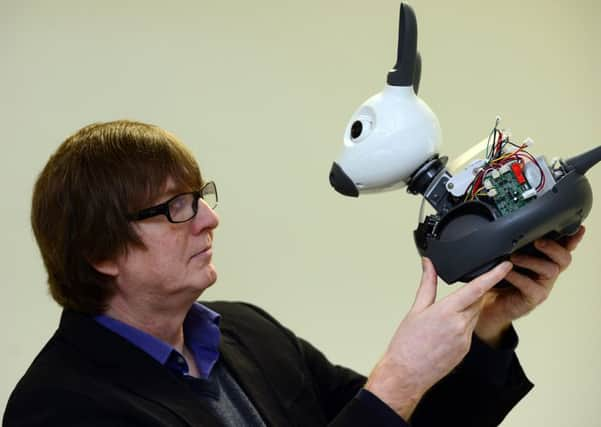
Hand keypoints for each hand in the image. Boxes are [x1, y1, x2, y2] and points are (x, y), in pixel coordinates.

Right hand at [365, 258, 512, 420]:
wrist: (406, 373)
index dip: (493, 275)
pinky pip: (470, 329)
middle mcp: (460, 325)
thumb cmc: (407, 343)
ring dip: (466, 309)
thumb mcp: (416, 309)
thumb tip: (428, 264)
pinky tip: (445, 330)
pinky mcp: (466, 349)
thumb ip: (427, 284)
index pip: (476, 289)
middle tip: (459, 289)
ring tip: (444, 315)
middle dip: (472, 293)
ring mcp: (465, 339)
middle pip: (477, 301)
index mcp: (447, 312)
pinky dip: (462, 323)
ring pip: (474, 315)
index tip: (505, 265)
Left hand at [475, 226, 585, 346]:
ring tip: (513, 257)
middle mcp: (547, 272)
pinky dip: (518, 278)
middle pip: (564, 258)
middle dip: (553, 247)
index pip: (563, 246)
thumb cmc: (498, 277)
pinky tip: (507, 273)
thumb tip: (512, 223)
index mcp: (544, 259)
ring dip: (531, 261)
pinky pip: (531, 287)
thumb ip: (515, 244)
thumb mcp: (507, 256)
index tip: (578, 228)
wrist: (488, 302)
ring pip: (550, 270)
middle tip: (538, 241)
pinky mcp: (532, 298)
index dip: (572, 238)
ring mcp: (542, 286)